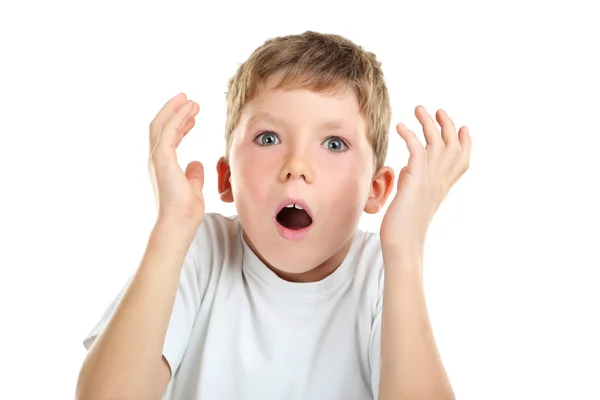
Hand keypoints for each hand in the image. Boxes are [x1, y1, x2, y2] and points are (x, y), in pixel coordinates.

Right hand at [148, 93, 203, 225]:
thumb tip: (196, 164)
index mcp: (163, 167)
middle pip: (161, 127)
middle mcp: (156, 160)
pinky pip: (169, 130)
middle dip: (175, 112)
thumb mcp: (193, 189)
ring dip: (177, 110)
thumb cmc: (185, 213)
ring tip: (192, 101)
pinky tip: (190, 109)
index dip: (180, 126)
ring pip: (163, 125)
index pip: (169, 139)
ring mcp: (157, 158)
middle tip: (190, 102)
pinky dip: (178, 116)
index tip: (193, 117)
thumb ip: (194, 175)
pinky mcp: (162, 158)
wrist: (178, 224)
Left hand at [380, 106, 470, 254]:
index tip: (463, 127)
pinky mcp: (415, 181)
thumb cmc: (403, 228)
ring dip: (428, 123)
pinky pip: (416, 151)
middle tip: (438, 110)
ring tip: (418, 109)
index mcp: (442, 187)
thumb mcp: (412, 199)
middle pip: (453, 146)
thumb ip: (414, 182)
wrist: (402, 245)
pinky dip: (410, 135)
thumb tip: (408, 169)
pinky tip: (400, 127)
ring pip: (437, 143)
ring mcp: (430, 181)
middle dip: (448, 125)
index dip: (465, 143)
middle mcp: (440, 182)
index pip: (462, 161)